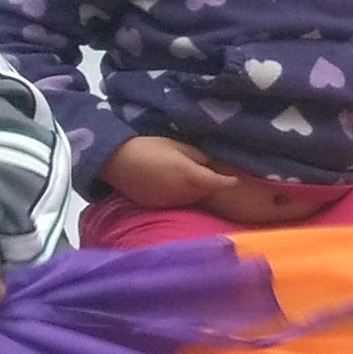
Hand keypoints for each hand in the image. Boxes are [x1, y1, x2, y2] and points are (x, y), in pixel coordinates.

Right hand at [99, 133, 236, 211]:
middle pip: (209, 193)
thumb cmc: (148, 147)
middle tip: (220, 177)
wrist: (116, 160)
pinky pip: (179, 203)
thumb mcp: (179, 146)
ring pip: (195, 200)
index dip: (230, 181)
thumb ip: (200, 157)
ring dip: (200, 192)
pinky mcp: (159, 208)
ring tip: (200, 181)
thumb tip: (216, 165)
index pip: (220, 183)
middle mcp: (184, 194)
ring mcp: (172, 203)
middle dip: (215, 186)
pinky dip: (184, 197)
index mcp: (191, 176)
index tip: (236, 178)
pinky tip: (179, 187)